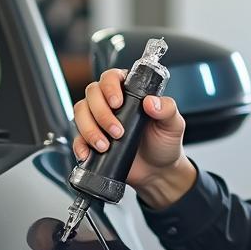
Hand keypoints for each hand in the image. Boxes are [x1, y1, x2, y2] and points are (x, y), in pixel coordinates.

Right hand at [73, 68, 189, 192]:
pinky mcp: (91, 140)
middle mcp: (111, 103)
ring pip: (80, 113)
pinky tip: (88, 154)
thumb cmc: (165, 143)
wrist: (158, 171)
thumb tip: (151, 102)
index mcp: (130, 92)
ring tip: (105, 146)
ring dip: (89, 129)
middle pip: (92, 94)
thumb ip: (167, 109)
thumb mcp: (173, 124)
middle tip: (117, 131)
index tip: (117, 103)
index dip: (110, 87)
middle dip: (101, 113)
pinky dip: (79, 145)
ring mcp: (99, 121)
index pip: (111, 77)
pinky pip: (77, 137)